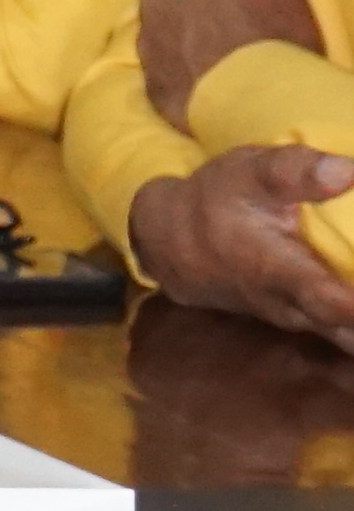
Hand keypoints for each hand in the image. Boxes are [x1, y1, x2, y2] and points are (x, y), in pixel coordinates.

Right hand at [125, 146, 353, 344]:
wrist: (175, 244)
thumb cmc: (215, 203)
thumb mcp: (246, 173)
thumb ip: (294, 171)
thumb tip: (348, 171)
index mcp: (277, 272)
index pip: (331, 301)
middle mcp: (292, 308)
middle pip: (350, 332)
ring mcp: (301, 321)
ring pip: (351, 340)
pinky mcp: (310, 323)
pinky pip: (348, 335)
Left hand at [142, 0, 321, 121]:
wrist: (259, 96)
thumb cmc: (279, 28)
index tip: (256, 2)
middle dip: (204, 10)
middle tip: (241, 33)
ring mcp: (148, 43)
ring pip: (168, 35)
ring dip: (188, 43)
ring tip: (225, 63)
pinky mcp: (149, 84)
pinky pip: (167, 73)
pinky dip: (184, 77)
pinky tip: (210, 86)